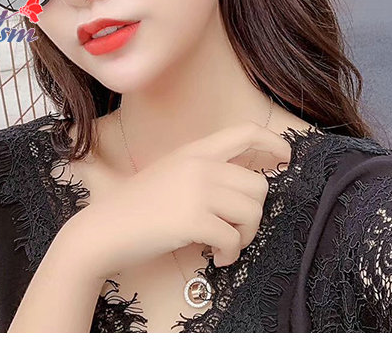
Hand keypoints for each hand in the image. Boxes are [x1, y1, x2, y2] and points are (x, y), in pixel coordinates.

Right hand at [67, 120, 290, 279]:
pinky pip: (233, 238)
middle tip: (238, 230)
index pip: (245, 132)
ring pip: (252, 211)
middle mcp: (200, 165)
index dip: (274, 142)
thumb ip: (206, 171)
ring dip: (245, 236)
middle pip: (259, 183)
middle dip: (256, 213)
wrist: (105, 228)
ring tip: (225, 246)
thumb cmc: (138, 205)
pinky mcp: (193, 219)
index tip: (286, 158)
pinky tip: (217, 258)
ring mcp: (196, 190)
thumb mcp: (173, 174)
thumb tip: (243, 184)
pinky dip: (231, 254)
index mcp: (195, 150)